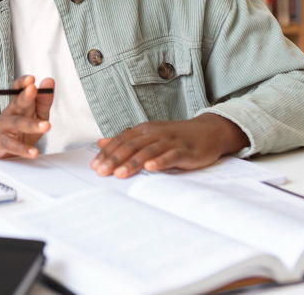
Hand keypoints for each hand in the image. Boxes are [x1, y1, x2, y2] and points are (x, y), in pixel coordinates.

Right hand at [0, 76, 54, 159]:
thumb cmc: (18, 131)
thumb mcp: (34, 115)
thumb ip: (43, 101)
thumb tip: (49, 82)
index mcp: (18, 104)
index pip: (18, 88)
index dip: (23, 82)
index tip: (31, 79)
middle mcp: (11, 113)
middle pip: (18, 103)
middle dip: (26, 96)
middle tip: (33, 89)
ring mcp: (4, 127)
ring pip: (17, 124)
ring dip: (32, 125)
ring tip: (46, 126)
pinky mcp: (1, 143)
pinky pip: (12, 145)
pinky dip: (23, 149)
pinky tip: (33, 152)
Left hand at [90, 114, 248, 177]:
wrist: (208, 131)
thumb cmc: (175, 136)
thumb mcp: (149, 135)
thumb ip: (126, 140)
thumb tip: (101, 143)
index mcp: (144, 130)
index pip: (121, 141)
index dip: (107, 153)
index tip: (94, 166)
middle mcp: (155, 133)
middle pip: (131, 146)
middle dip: (114, 159)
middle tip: (101, 172)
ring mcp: (170, 141)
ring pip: (148, 151)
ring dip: (133, 163)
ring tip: (120, 174)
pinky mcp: (185, 151)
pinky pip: (171, 156)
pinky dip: (160, 161)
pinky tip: (150, 168)